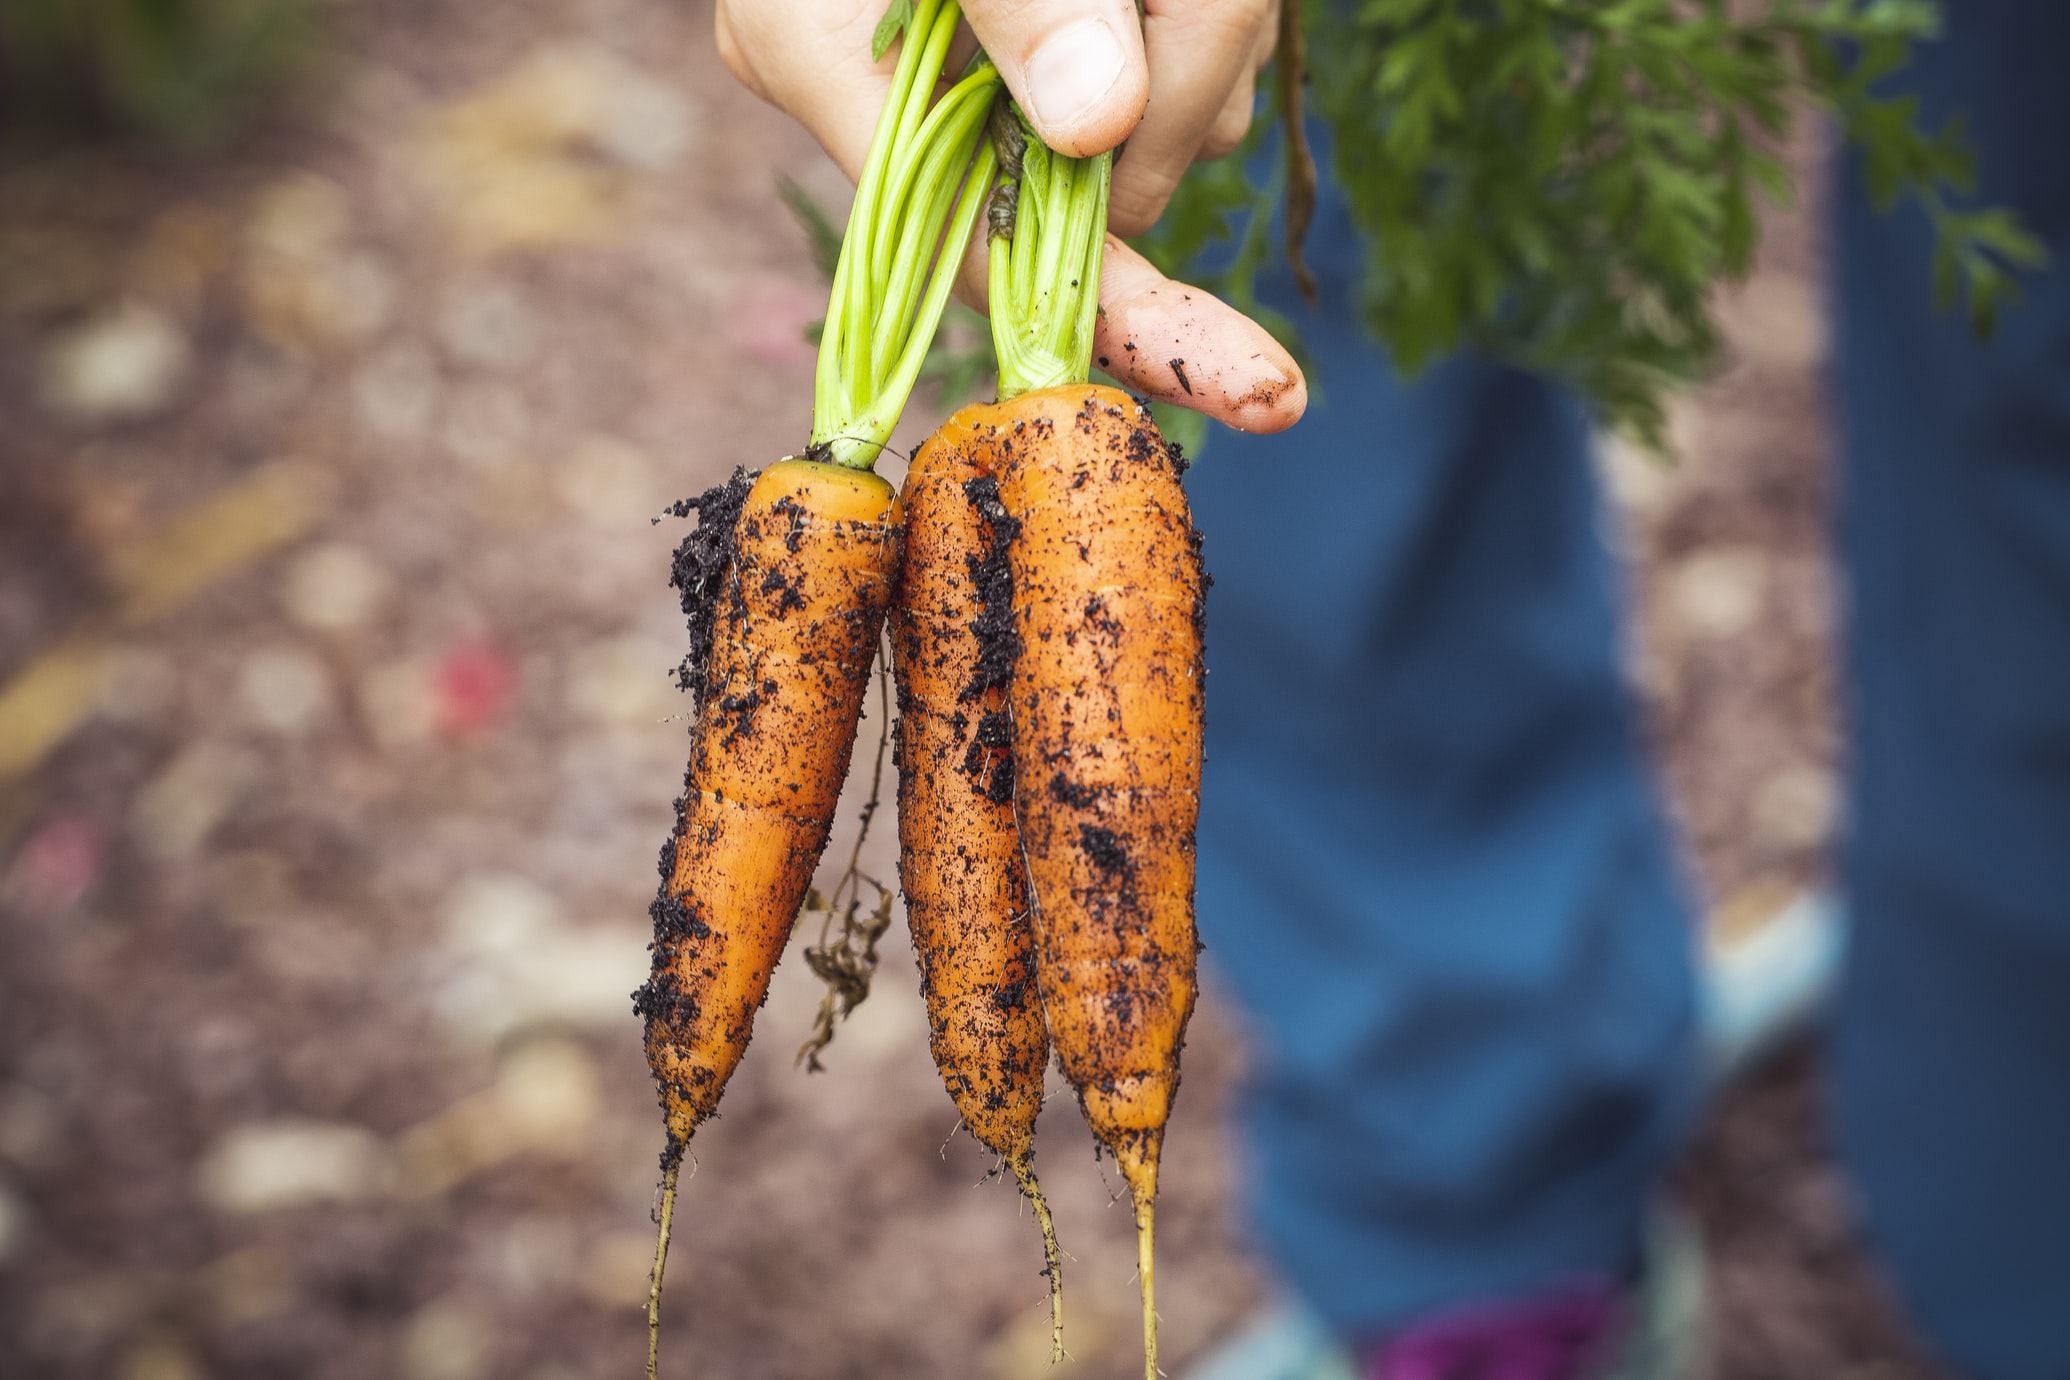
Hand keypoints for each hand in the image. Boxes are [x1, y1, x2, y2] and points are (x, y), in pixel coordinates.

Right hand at [717, 0, 1304, 432]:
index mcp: (828, 63)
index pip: (990, 256)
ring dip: (1214, 24)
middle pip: (1109, 181)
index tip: (1255, 386)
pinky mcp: (1067, 31)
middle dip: (1192, 79)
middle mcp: (905, 90)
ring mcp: (992, 65)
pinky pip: (1187, 58)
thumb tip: (1098, 125)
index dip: (1127, 322)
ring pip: (1172, 115)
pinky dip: (1213, 9)